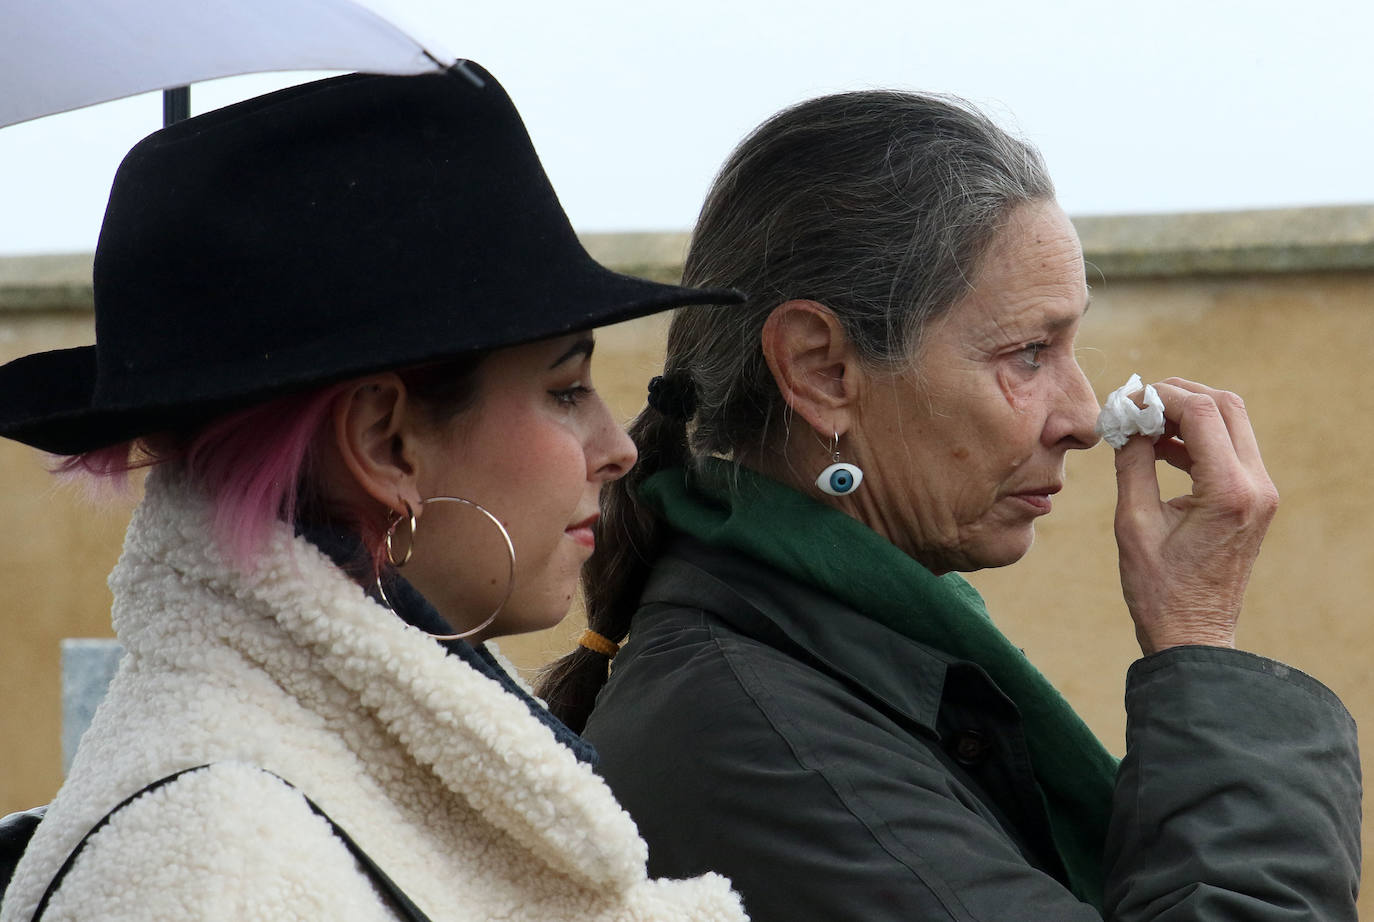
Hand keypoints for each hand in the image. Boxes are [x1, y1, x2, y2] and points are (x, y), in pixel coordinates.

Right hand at [1111, 378, 1278, 654]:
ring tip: (1143, 426)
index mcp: (1228, 491)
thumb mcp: (1133, 523)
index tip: (1126, 402)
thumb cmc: (1158, 590)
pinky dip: (1196, 438)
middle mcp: (1256, 486)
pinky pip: (1230, 449)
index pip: (1203, 412)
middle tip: (1136, 405)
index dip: (1161, 396)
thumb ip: (1132, 464)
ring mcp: (1262, 493)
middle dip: (1178, 396)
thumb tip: (1128, 421)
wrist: (1193, 636)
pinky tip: (1160, 449)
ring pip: (1232, 423)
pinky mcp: (1255, 501)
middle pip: (1226, 407)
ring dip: (1188, 415)